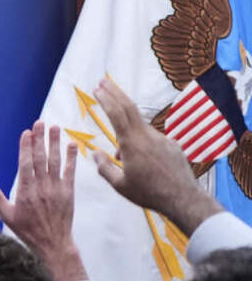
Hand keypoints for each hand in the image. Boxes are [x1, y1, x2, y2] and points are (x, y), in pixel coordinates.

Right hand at [0, 121, 86, 280]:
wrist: (53, 244)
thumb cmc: (27, 231)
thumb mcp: (7, 216)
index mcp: (25, 191)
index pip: (26, 164)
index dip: (26, 147)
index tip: (27, 133)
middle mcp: (41, 187)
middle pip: (40, 158)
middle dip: (40, 139)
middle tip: (40, 123)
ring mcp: (56, 189)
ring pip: (55, 162)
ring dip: (55, 143)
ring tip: (55, 127)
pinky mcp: (68, 192)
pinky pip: (70, 172)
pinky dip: (71, 158)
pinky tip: (72, 144)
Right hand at [93, 77, 221, 234]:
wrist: (183, 199)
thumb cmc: (149, 193)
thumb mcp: (120, 185)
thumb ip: (104, 167)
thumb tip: (96, 154)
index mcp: (132, 144)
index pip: (116, 114)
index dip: (105, 99)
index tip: (96, 89)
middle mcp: (147, 136)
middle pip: (129, 107)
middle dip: (115, 92)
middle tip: (103, 81)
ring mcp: (162, 139)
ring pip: (139, 128)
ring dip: (127, 134)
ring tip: (123, 159)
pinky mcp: (173, 145)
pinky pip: (153, 140)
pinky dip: (142, 144)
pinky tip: (144, 164)